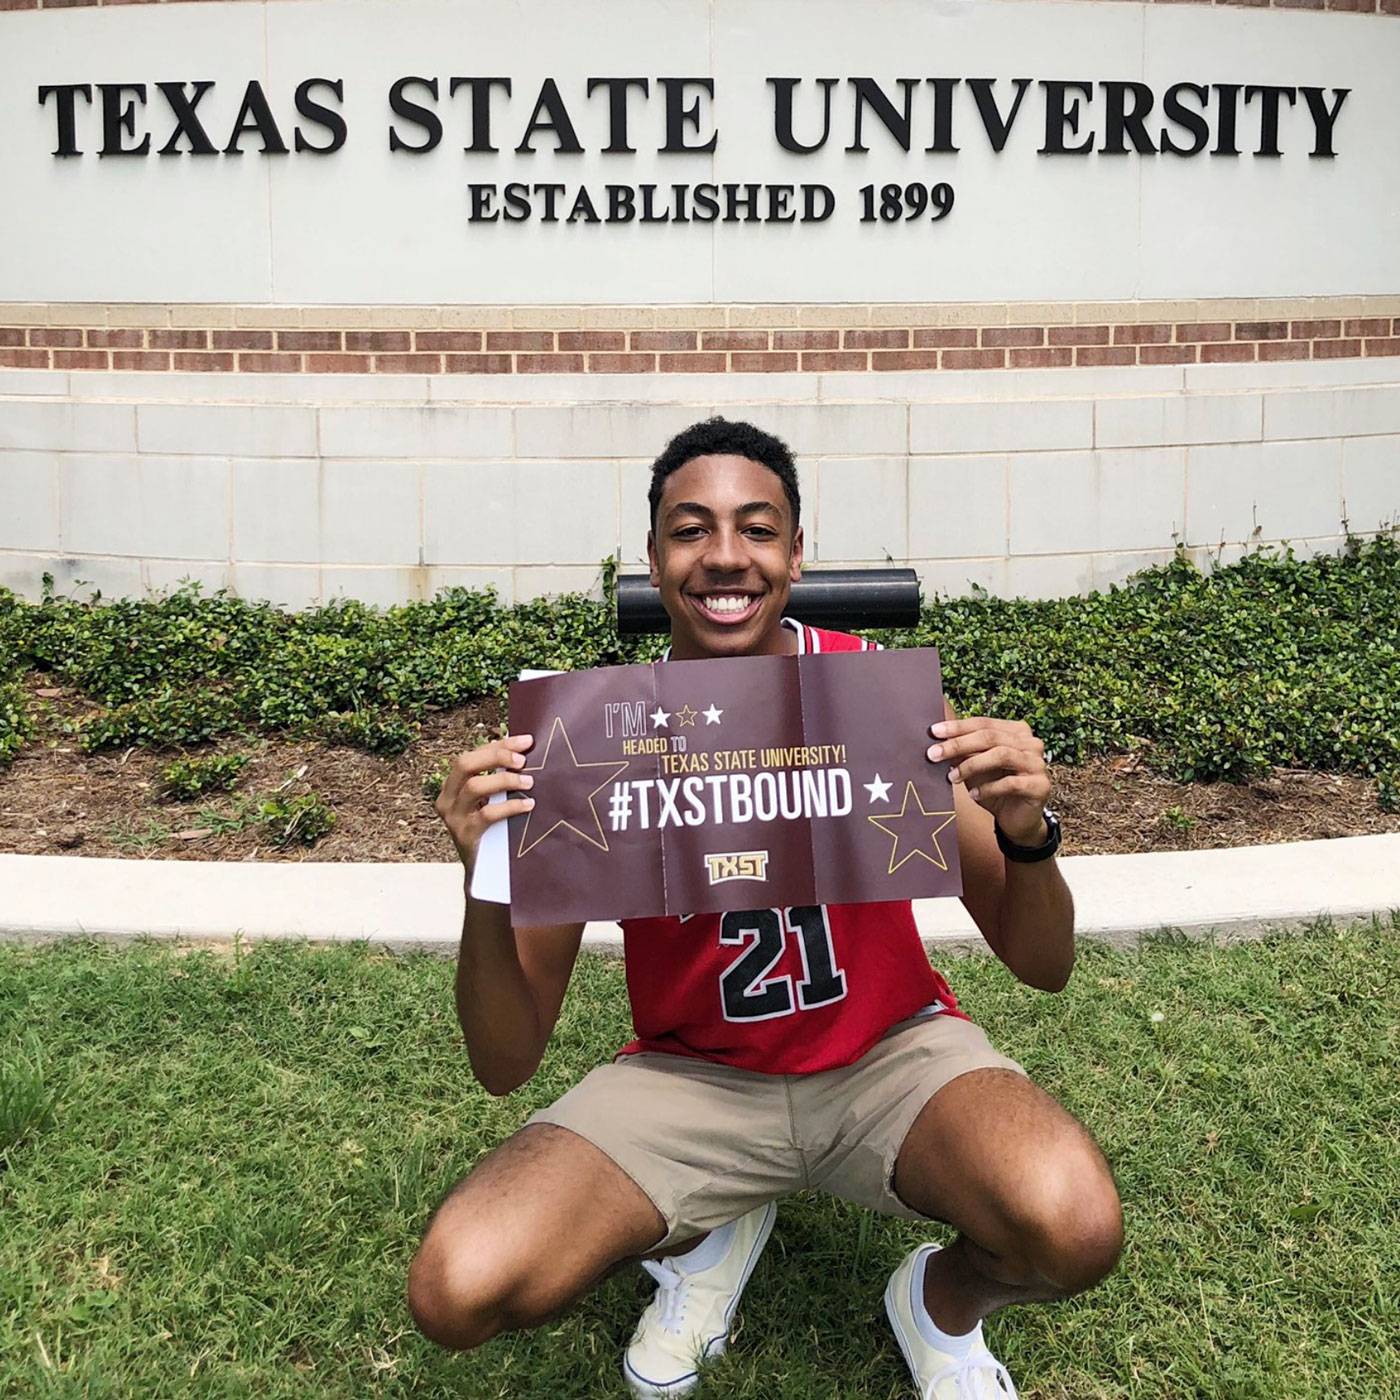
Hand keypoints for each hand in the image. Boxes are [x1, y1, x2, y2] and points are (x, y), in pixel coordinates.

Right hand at [434, 733, 535, 869]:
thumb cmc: (492, 831)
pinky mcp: (465, 836)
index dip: (499, 745)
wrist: (482, 874)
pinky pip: (486, 815)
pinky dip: (510, 807)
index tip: (526, 741)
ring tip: (529, 782)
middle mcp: (446, 799)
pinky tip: (529, 805)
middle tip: (523, 761)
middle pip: (464, 764)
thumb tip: (525, 753)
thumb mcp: (490, 802)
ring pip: (474, 787)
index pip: (472, 756)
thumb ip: (498, 780)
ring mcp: (453, 818)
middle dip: (496, 756)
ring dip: (505, 780)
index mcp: (451, 786)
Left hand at [926, 717, 1050, 845]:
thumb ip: (963, 752)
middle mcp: (1031, 743)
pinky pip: (1010, 783)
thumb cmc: (994, 788)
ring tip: (951, 777)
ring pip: (1000, 755)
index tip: (933, 732)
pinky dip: (988, 788)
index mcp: (1016, 731)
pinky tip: (973, 795)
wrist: (1016, 819)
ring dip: (971, 765)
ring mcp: (1038, 763)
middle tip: (933, 754)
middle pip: (990, 737)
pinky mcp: (1040, 786)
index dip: (958, 727)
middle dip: (958, 744)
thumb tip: (938, 742)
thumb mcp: (975, 767)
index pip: (984, 723)